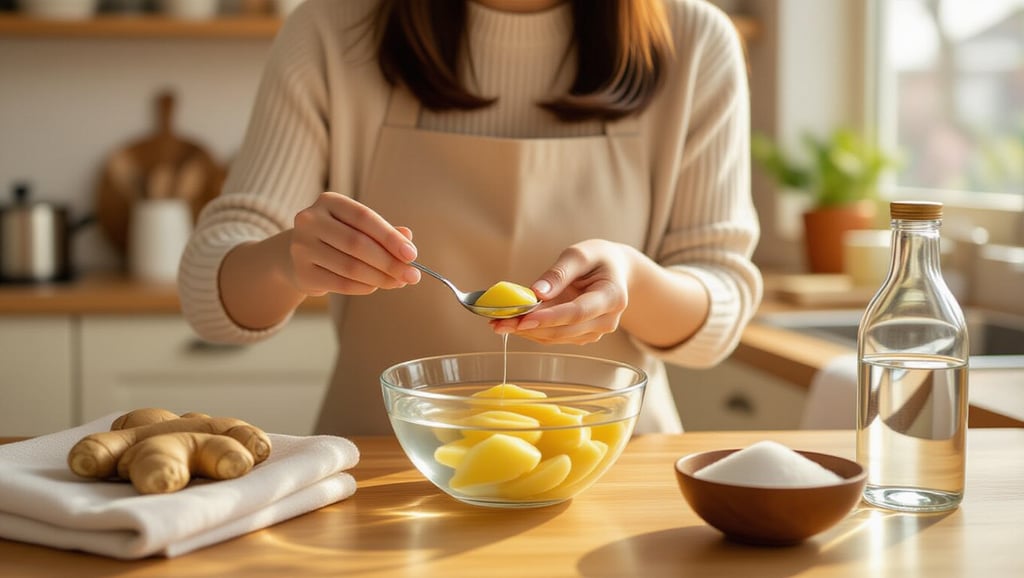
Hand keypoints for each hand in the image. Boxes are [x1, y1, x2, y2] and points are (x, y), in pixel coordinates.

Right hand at [288, 192, 419, 295]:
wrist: (300, 257)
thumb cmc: (338, 238)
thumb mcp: (360, 228)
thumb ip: (383, 232)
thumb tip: (408, 238)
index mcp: (329, 201)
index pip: (364, 217)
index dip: (390, 237)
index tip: (412, 255)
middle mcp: (310, 220)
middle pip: (357, 244)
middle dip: (389, 262)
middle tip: (412, 275)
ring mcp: (302, 247)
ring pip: (350, 267)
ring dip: (380, 278)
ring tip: (398, 282)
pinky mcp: (302, 272)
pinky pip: (340, 284)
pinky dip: (364, 287)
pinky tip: (376, 286)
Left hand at [490, 239, 637, 344]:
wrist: (616, 272)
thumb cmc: (599, 259)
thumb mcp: (580, 255)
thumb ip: (559, 273)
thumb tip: (536, 292)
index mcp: (612, 297)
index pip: (578, 312)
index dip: (550, 317)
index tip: (523, 318)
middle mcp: (606, 320)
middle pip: (565, 330)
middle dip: (530, 326)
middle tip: (499, 321)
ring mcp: (595, 331)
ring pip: (557, 337)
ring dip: (527, 331)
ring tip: (499, 322)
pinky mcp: (582, 335)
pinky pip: (555, 336)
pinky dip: (533, 331)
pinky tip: (512, 323)